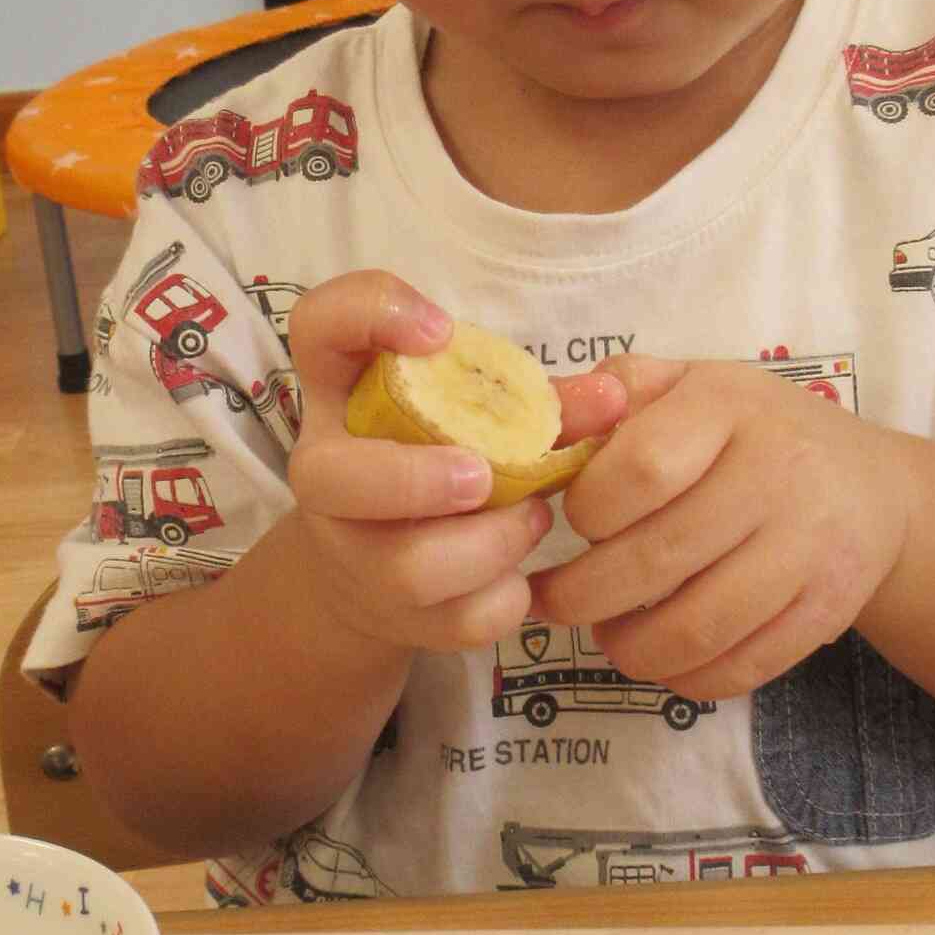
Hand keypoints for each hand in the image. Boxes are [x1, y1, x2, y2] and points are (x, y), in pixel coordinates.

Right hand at [284, 271, 625, 654]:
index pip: (319, 323)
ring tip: (530, 517)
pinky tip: (516, 573)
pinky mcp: (388, 618)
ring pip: (409, 569)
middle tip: (485, 475)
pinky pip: (457, 620)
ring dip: (492, 543)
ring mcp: (349, 553)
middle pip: (330, 477)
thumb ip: (537, 397)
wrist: (377, 567)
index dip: (373, 314)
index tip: (441, 331)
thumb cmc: (436, 456)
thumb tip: (614, 396)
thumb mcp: (473, 411)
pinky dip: (504, 598)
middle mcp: (324, 471)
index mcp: (340, 393)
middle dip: (418, 481)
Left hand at [531, 355, 911, 697]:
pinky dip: (685, 677)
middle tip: (553, 600)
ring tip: (605, 634)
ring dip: (629, 648)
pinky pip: (741, 668)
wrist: (870, 486)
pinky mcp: (826, 611)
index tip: (570, 521)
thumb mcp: (690, 385)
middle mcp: (779, 474)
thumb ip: (614, 392)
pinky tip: (660, 659)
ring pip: (697, 627)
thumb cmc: (751, 432)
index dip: (588, 508)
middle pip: (657, 559)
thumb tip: (539, 422)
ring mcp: (809, 548)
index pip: (641, 468)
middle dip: (584, 594)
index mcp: (729, 407)